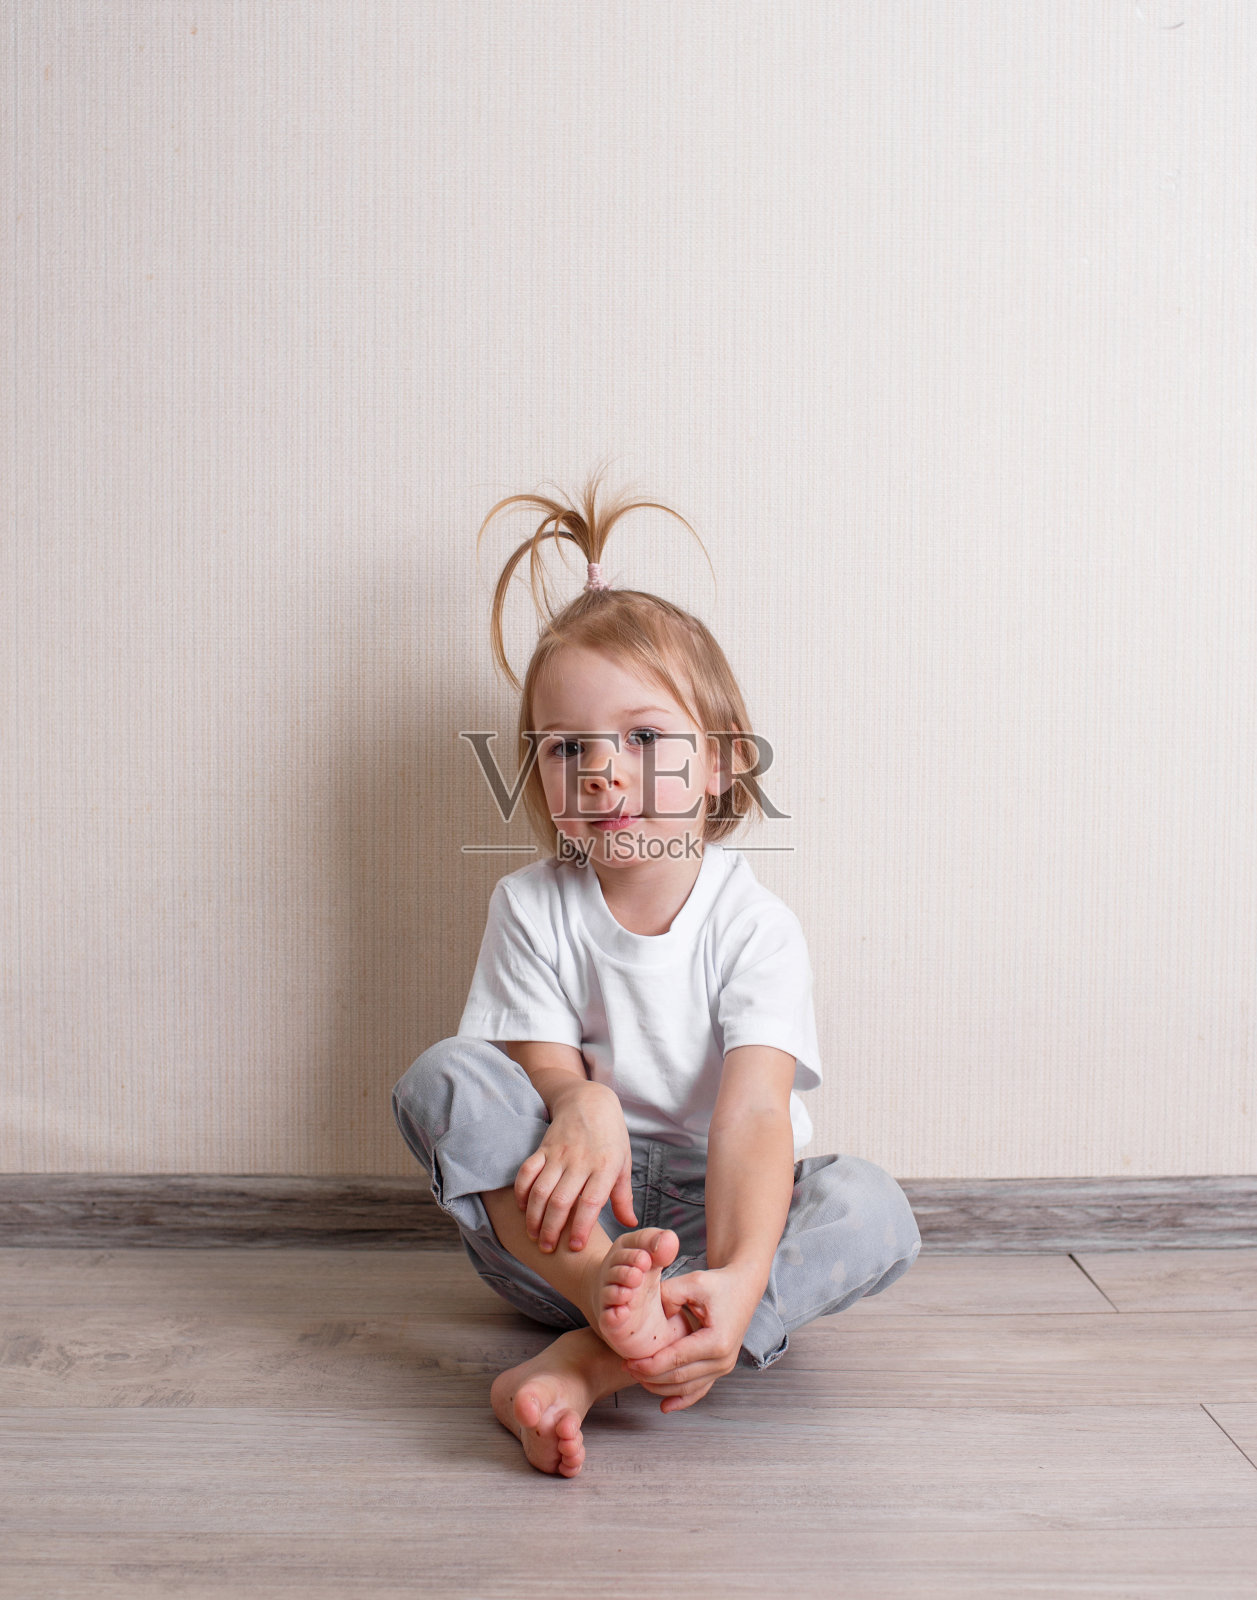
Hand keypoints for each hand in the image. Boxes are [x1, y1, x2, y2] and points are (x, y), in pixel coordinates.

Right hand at [513, 1081, 636, 1252]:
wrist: (590, 1100)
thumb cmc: (611, 1136)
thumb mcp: (624, 1163)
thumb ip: (624, 1197)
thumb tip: (631, 1225)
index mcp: (605, 1167)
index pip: (591, 1202)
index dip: (582, 1226)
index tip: (575, 1247)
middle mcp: (581, 1161)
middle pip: (561, 1201)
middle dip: (552, 1229)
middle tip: (548, 1248)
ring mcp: (559, 1154)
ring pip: (541, 1190)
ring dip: (534, 1216)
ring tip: (534, 1235)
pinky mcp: (543, 1147)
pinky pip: (527, 1171)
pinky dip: (521, 1191)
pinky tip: (522, 1208)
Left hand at [622, 1265, 764, 1411]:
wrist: (743, 1288)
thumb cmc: (718, 1284)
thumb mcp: (693, 1282)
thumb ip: (668, 1295)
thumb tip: (647, 1315)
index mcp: (717, 1341)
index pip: (677, 1360)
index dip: (650, 1364)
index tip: (628, 1361)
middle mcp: (723, 1360)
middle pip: (680, 1378)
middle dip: (649, 1376)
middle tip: (626, 1367)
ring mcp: (723, 1367)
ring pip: (687, 1388)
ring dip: (660, 1387)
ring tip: (637, 1376)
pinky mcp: (720, 1369)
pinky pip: (699, 1390)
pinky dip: (681, 1400)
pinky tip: (664, 1406)